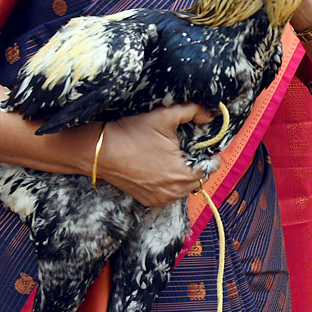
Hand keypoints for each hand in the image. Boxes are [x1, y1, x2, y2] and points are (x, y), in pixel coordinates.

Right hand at [97, 104, 219, 207]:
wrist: (100, 151)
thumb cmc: (132, 134)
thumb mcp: (165, 116)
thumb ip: (192, 111)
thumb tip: (210, 114)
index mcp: (183, 174)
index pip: (211, 169)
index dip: (211, 156)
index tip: (207, 148)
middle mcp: (173, 192)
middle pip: (199, 180)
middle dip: (198, 165)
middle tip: (191, 151)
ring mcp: (160, 198)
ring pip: (184, 189)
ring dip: (185, 176)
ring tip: (176, 160)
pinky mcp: (147, 200)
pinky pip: (169, 195)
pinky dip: (170, 185)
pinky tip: (163, 170)